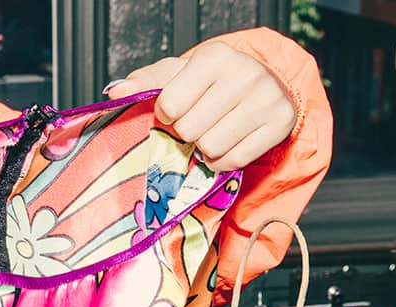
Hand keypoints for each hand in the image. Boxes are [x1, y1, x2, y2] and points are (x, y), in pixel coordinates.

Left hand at [105, 41, 296, 171]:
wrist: (263, 83)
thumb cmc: (212, 82)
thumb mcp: (179, 74)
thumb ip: (146, 83)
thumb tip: (115, 93)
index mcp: (215, 57)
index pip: (169, 106)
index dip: (167, 114)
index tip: (177, 109)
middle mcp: (245, 74)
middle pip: (189, 130)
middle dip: (187, 132)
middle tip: (198, 121)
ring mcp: (266, 99)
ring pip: (211, 148)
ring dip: (205, 147)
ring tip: (213, 130)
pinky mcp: (280, 124)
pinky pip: (233, 160)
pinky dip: (223, 159)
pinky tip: (228, 141)